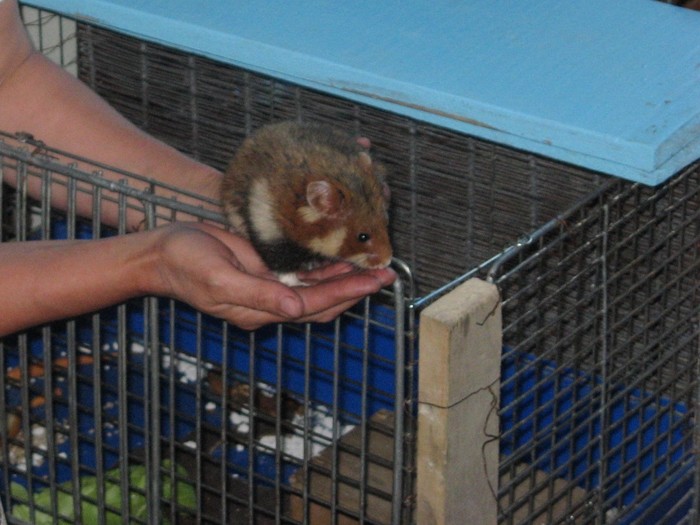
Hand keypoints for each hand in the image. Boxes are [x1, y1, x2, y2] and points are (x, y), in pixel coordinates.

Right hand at [147, 223, 395, 329]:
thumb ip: (257, 294)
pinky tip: (342, 257)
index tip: (375, 281)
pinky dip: (326, 269)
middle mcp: (269, 302)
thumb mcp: (218, 278)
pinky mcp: (264, 272)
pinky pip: (303, 275)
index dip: (346, 293)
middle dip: (356, 289)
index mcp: (259, 309)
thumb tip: (294, 310)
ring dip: (345, 279)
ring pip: (317, 290)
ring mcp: (267, 288)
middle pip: (323, 302)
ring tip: (373, 266)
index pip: (313, 304)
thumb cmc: (184, 263)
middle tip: (386, 273)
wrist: (159, 253)